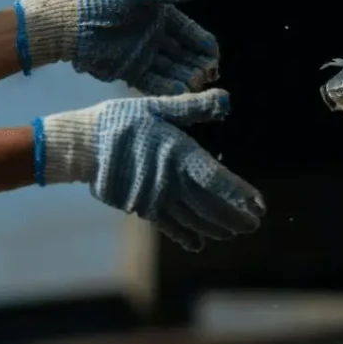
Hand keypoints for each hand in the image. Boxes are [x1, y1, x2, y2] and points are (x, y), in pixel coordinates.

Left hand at [14, 0, 219, 94]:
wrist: (69, 23)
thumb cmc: (100, 0)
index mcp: (159, 15)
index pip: (188, 32)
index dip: (201, 42)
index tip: (214, 54)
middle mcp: (154, 37)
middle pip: (183, 54)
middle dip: (198, 64)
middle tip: (211, 74)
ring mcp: (142, 55)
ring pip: (170, 69)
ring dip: (185, 78)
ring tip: (197, 85)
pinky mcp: (128, 72)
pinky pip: (151, 82)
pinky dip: (165, 87)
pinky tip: (179, 92)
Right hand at [34, 90, 264, 250]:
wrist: (83, 145)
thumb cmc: (122, 120)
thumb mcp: (158, 107)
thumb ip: (192, 107)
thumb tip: (225, 99)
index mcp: (179, 154)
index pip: (218, 179)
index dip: (240, 195)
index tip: (259, 206)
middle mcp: (171, 180)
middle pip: (209, 205)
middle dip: (233, 217)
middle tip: (253, 225)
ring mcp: (155, 197)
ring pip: (192, 218)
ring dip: (214, 228)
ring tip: (231, 234)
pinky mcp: (140, 206)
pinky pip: (167, 226)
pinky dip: (184, 236)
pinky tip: (197, 244)